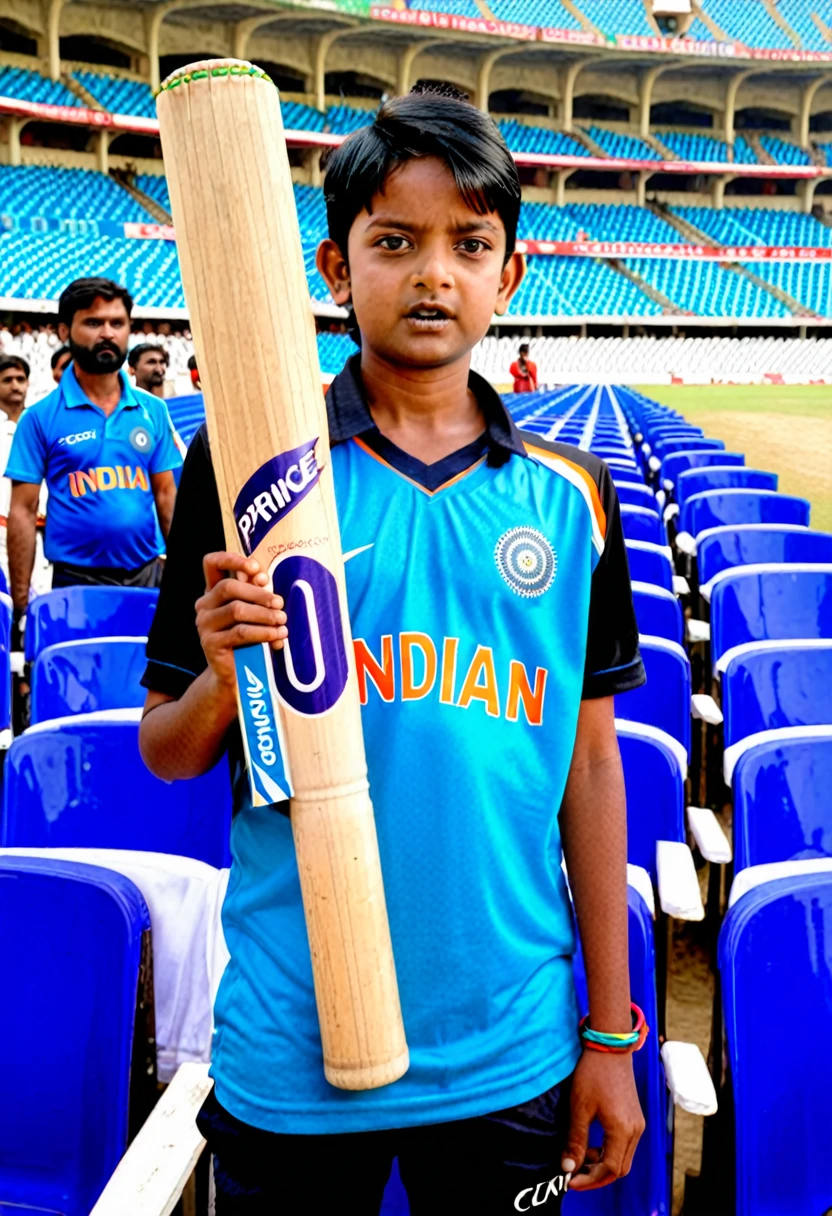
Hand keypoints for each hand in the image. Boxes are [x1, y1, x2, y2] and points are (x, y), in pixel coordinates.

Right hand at [196, 552, 286, 689]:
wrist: (238, 674)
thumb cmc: (250, 637)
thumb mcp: (254, 611)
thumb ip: (255, 593)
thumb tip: (261, 577)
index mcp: (213, 592)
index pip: (212, 563)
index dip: (232, 560)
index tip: (256, 569)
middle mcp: (204, 605)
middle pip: (228, 587)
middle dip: (258, 593)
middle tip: (280, 603)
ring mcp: (204, 624)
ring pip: (236, 610)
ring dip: (264, 614)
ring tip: (282, 621)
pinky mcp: (210, 643)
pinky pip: (240, 632)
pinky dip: (262, 632)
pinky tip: (277, 636)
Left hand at [561, 1050, 644, 1190]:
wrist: (610, 1047)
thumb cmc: (593, 1073)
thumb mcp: (580, 1108)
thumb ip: (576, 1141)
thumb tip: (568, 1168)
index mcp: (622, 1130)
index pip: (609, 1169)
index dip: (589, 1179)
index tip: (570, 1181)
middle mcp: (635, 1131)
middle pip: (619, 1168)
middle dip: (596, 1176)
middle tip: (574, 1175)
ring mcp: (637, 1124)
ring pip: (623, 1158)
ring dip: (602, 1164)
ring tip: (580, 1158)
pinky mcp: (634, 1118)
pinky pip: (624, 1145)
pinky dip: (609, 1151)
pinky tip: (592, 1145)